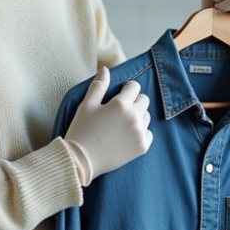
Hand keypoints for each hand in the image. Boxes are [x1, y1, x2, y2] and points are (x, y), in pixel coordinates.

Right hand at [64, 66, 152, 182]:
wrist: (81, 160)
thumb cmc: (81, 130)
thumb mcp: (86, 105)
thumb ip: (98, 86)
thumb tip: (105, 69)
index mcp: (120, 104)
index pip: (135, 87)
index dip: (127, 89)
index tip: (120, 95)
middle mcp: (134, 117)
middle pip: (144, 100)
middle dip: (134, 101)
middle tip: (120, 110)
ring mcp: (140, 133)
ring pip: (147, 116)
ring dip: (138, 116)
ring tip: (122, 124)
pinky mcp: (142, 147)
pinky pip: (149, 133)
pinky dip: (141, 133)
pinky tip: (126, 136)